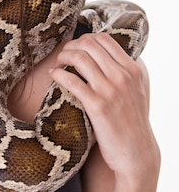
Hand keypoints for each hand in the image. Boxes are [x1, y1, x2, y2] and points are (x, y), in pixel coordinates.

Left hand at [49, 33, 159, 180]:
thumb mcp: (134, 91)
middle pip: (89, 45)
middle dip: (71, 45)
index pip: (105, 39)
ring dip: (63, 56)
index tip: (75, 46)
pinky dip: (59, 74)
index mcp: (132, 70)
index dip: (84, 38)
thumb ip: (122, 73)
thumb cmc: (131, 122)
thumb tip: (101, 56)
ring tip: (57, 64)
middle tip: (62, 55)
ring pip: (80, 58)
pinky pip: (72, 81)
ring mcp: (110, 91)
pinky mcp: (97, 107)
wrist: (136, 153)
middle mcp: (123, 77)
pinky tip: (53, 75)